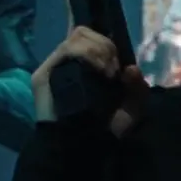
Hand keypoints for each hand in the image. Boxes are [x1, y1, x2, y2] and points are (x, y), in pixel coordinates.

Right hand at [31, 26, 147, 136]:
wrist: (82, 148)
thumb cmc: (104, 128)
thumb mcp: (131, 108)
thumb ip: (137, 88)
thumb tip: (131, 68)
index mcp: (84, 66)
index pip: (89, 37)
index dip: (105, 40)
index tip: (118, 60)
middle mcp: (67, 63)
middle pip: (84, 32)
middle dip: (106, 46)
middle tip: (114, 71)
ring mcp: (54, 67)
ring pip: (77, 37)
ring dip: (98, 49)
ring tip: (108, 72)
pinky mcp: (43, 74)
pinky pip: (66, 49)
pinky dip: (87, 53)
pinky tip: (99, 71)